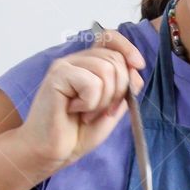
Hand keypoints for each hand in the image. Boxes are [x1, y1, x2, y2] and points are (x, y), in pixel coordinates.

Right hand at [17, 27, 145, 172]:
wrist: (52, 151)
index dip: (127, 48)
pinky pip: (91, 83)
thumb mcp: (111, 109)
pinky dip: (90, 103)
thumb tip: (136, 69)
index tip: (138, 65)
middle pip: (115, 59)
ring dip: (103, 100)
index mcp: (89, 65)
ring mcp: (65, 66)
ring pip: (106, 70)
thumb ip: (125, 89)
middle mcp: (76, 61)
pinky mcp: (57, 75)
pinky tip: (74, 111)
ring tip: (86, 113)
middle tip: (101, 110)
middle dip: (119, 90)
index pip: (110, 38)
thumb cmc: (77, 132)